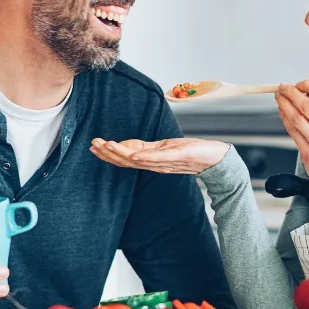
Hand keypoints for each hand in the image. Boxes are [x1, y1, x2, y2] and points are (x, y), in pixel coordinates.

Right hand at [89, 137, 229, 174]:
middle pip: (127, 161)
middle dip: (109, 153)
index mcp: (152, 160)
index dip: (110, 153)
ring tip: (106, 145)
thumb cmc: (193, 152)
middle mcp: (155, 164)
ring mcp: (164, 162)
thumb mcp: (168, 148)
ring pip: (137, 160)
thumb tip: (132, 148)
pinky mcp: (175, 158)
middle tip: (94, 145)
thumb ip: (150, 149)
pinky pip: (157, 159)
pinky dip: (145, 158)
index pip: (126, 157)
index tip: (95, 145)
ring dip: (121, 154)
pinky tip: (134, 155)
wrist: (215, 159)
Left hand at [275, 80, 308, 182]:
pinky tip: (282, 111)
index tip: (301, 83)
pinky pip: (293, 132)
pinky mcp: (307, 155)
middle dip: (291, 93)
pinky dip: (285, 119)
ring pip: (296, 119)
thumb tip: (308, 91)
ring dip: (284, 104)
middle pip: (307, 107)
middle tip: (283, 87)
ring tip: (279, 96)